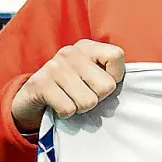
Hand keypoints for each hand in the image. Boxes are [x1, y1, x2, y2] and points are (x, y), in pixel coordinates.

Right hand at [11, 40, 125, 133]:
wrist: (31, 97)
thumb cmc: (70, 87)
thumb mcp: (89, 74)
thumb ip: (108, 74)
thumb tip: (131, 89)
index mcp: (87, 47)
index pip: (117, 56)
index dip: (115, 76)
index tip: (104, 82)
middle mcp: (71, 52)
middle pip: (106, 86)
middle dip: (97, 98)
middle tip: (83, 95)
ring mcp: (54, 66)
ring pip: (88, 101)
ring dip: (80, 108)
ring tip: (70, 99)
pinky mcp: (40, 84)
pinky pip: (69, 109)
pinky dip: (65, 114)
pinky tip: (57, 105)